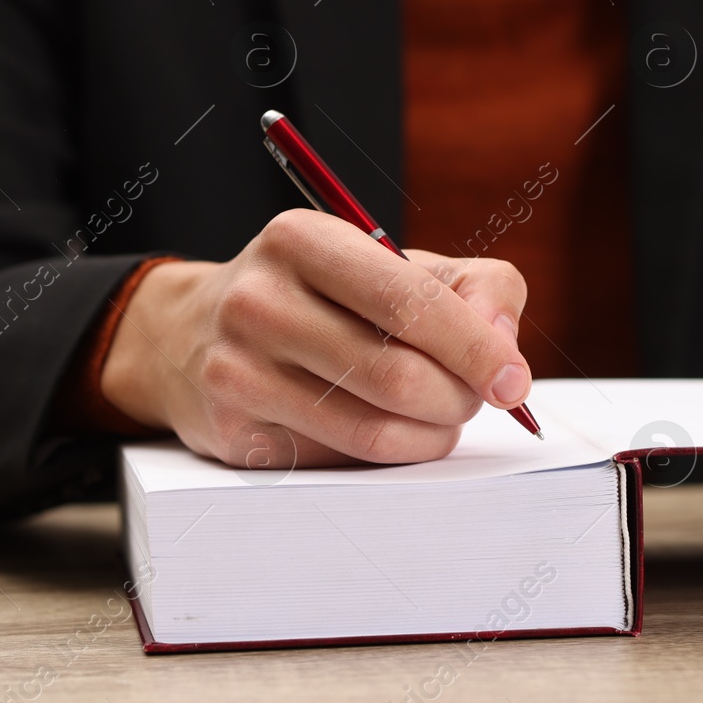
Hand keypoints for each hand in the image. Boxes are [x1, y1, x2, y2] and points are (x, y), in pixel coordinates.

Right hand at [100, 209, 531, 470]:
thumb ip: (472, 285)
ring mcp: (237, 371)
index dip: (476, 348)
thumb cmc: (317, 296)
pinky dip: (387, 455)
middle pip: (398, 376)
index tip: (513, 380)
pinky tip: (385, 430)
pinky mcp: (233, 434)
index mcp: (303, 240)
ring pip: (373, 429)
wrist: (188, 334)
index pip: (409, 302)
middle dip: (457, 398)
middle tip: (471, 399)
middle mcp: (259, 301)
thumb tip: (503, 343)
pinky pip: (341, 462)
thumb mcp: (388, 262)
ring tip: (438, 418)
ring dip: (431, 435)